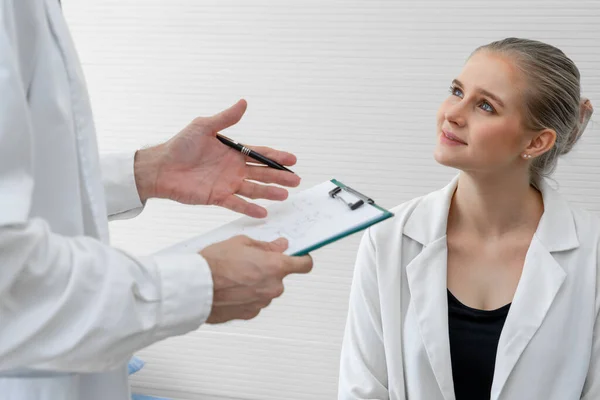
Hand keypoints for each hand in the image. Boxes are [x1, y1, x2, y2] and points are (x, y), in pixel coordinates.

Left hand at [134, 99, 299, 217]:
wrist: (161, 167)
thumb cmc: (180, 145)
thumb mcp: (204, 126)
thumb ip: (225, 118)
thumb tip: (243, 103)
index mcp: (233, 152)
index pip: (260, 154)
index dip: (276, 157)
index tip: (292, 159)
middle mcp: (233, 169)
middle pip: (262, 173)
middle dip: (279, 177)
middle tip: (296, 180)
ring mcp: (227, 184)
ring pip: (254, 189)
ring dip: (269, 192)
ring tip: (285, 196)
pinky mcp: (217, 197)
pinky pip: (237, 204)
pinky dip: (250, 208)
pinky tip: (263, 212)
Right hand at [199, 235, 312, 323]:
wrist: (194, 288)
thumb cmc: (214, 264)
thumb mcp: (241, 243)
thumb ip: (266, 246)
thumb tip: (280, 246)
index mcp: (275, 267)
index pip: (304, 265)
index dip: (302, 259)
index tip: (298, 257)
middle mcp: (273, 287)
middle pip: (281, 278)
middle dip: (269, 270)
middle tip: (250, 262)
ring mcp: (262, 302)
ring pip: (266, 290)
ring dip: (257, 284)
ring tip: (235, 275)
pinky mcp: (249, 314)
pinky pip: (254, 302)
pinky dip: (247, 296)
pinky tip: (231, 288)